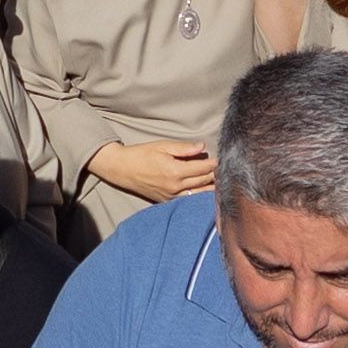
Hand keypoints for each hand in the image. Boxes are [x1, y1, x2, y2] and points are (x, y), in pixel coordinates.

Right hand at [87, 137, 214, 202]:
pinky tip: (205, 193)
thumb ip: (184, 148)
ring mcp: (171, 196)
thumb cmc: (141, 154)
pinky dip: (198, 196)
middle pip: (203, 181)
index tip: (222, 159)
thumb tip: (202, 147)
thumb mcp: (162, 146)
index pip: (203, 169)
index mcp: (175, 171)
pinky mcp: (166, 201)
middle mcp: (175, 186)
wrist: (122, 169)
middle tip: (225, 169)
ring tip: (221, 182)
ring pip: (198, 194)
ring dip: (210, 188)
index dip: (214, 163)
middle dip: (215, 175)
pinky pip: (188, 200)